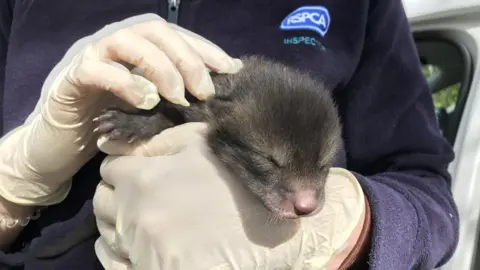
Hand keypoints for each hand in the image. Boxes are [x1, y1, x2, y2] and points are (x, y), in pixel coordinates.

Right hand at [0, 13, 241, 205]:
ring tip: (177, 97)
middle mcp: (116, 43)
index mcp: (138, 46)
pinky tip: (145, 102)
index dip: (206, 49)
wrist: (63, 143)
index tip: (230, 70)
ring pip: (127, 40)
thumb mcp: (153, 105)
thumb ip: (176, 91)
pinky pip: (98, 69)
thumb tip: (217, 89)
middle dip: (187, 58)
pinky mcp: (71, 77)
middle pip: (156, 31)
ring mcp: (92, 55)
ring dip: (160, 67)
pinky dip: (126, 82)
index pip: (176, 35)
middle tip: (204, 91)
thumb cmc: (113, 122)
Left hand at [93, 123, 365, 269]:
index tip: (140, 168)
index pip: (112, 165)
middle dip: (118, 194)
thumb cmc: (249, 202)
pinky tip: (142, 250)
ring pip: (105, 227)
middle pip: (103, 196)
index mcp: (149, 177)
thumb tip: (141, 139)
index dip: (126, 164)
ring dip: (118, 222)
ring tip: (147, 224)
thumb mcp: (218, 155)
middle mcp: (136, 210)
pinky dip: (118, 252)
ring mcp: (137, 246)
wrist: (265, 254)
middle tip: (147, 198)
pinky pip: (111, 257)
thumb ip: (175, 142)